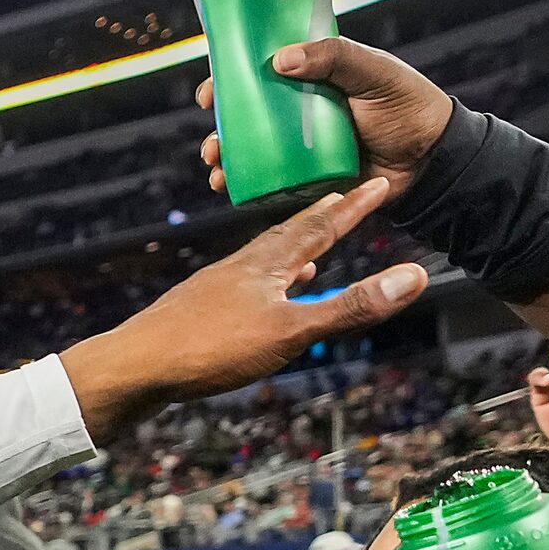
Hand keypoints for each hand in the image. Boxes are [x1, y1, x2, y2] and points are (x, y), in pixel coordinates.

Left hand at [61, 177, 428, 440]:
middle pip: (290, 234)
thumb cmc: (209, 349)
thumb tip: (416, 276)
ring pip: (265, 261)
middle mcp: (240, 266)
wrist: (132, 367)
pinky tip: (259, 300)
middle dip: (323, 218)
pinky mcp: (198, 312)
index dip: (354, 206)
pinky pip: (244, 288)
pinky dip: (265, 286)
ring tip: (311, 252)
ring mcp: (216, 287)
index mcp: (266, 263)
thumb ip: (351, 306)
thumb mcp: (290, 331)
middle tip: (344, 198)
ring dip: (294, 252)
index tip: (380, 181)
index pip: (321, 225)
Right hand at [197, 37, 455, 201]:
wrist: (433, 161)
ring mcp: (302, 147)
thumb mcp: (372, 71)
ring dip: (225, 156)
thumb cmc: (408, 106)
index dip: (230, 79)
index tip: (211, 89)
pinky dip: (243, 184)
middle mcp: (300, 111)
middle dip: (220, 125)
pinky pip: (268, 180)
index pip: (261, 72)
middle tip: (212, 134)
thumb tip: (279, 60)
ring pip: (251, 149)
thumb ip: (333, 57)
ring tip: (216, 163)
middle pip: (247, 114)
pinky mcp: (307, 178)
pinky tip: (227, 186)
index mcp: (313, 77)